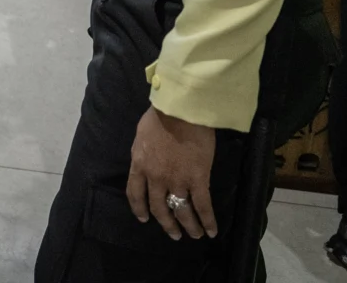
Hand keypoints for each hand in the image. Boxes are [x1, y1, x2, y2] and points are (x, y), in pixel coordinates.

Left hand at [126, 107, 218, 240]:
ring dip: (187, 226)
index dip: (140, 208)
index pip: (135, 193)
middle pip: (158, 207)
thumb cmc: (161, 116)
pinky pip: (202, 206)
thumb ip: (143, 153)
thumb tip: (147, 159)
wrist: (181, 111)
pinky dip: (207, 221)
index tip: (144, 218)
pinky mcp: (198, 180)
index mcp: (139, 165)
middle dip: (166, 223)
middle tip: (173, 233)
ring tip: (193, 235)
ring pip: (181, 210)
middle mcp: (155, 178)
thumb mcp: (141, 135)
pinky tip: (211, 230)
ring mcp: (176, 181)